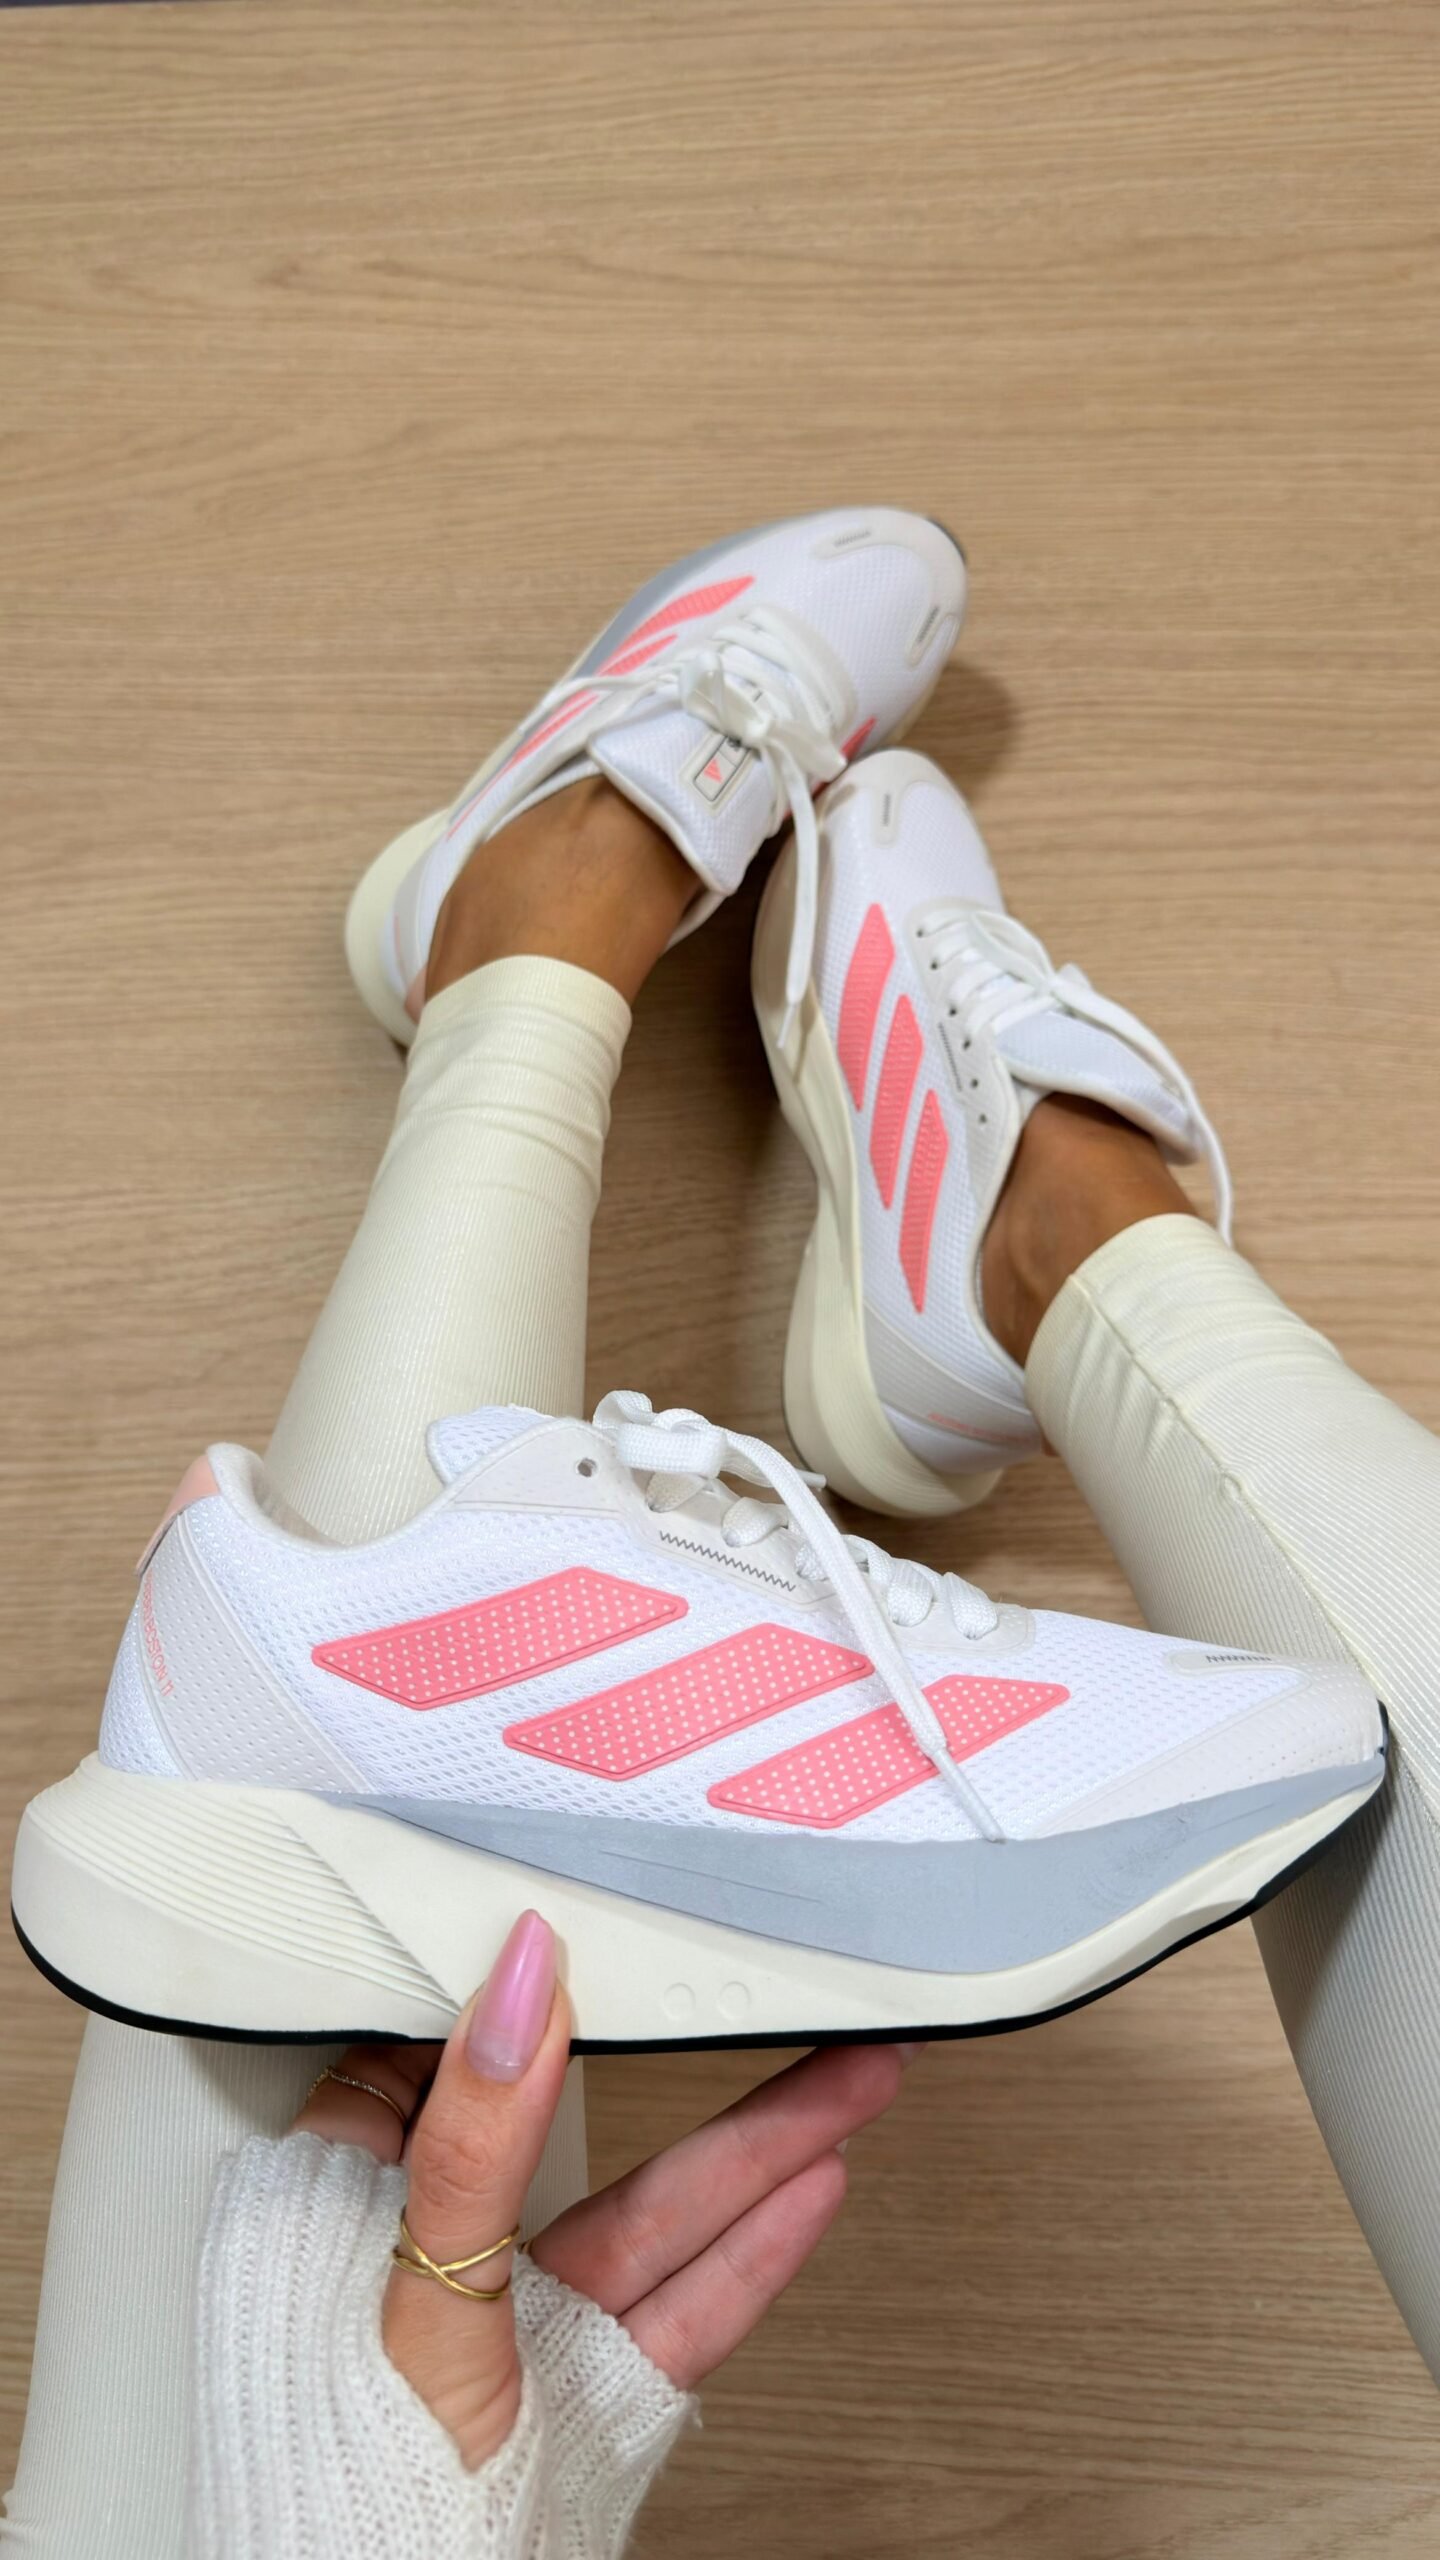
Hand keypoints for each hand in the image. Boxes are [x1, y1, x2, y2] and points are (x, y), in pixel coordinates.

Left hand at [293, 1910, 916, 2467]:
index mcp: (344, 2213)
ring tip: (843, 2078)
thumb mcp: (413, 2285)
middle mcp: (441, 2262)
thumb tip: (516, 1986)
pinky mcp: (591, 2387)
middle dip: (687, 2063)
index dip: (514, 1995)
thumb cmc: (349, 2482)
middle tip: (753, 1993)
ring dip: (760, 2146)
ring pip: (657, 2213)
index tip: (586, 1925)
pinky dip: (755, 2248)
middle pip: (582, 2131)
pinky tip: (811, 2188)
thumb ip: (473, 2137)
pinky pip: (684, 2301)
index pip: (435, 2064)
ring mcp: (527, 2327)